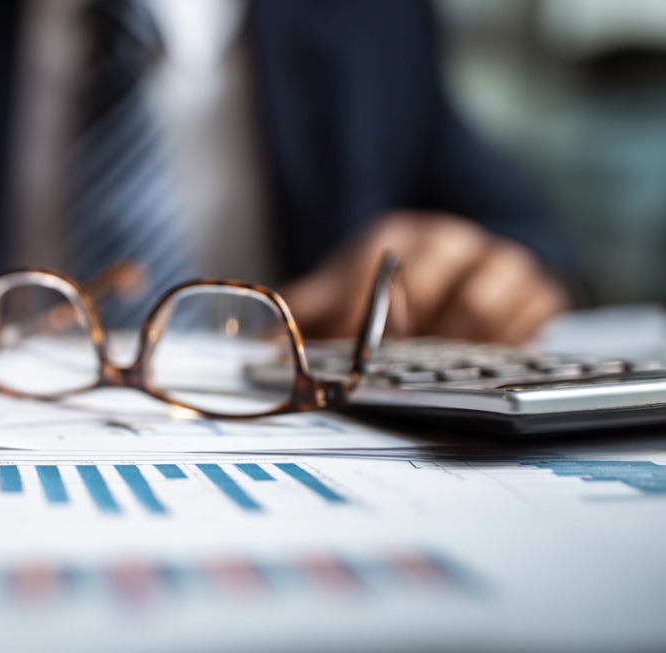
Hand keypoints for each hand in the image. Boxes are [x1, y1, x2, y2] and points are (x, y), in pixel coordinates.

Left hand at [280, 211, 567, 344]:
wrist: (465, 268)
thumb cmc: (393, 285)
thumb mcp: (343, 287)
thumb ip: (304, 310)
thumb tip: (263, 342)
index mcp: (398, 234)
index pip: (379, 269)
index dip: (362, 313)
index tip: (353, 347)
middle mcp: (453, 239)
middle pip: (433, 292)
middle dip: (408, 336)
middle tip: (393, 364)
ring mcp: (500, 261)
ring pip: (483, 311)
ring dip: (454, 347)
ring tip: (433, 364)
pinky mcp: (539, 289)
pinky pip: (528, 324)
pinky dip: (501, 348)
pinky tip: (475, 361)